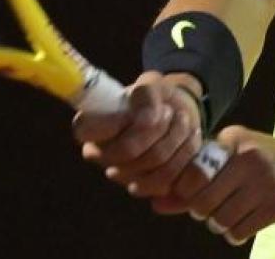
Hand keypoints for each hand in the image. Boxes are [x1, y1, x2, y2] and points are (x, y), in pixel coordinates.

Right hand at [72, 70, 204, 197]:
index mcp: (93, 127)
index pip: (85, 130)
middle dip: (158, 128)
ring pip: (153, 166)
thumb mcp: (151, 85)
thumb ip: (146, 95)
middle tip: (170, 111)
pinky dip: (185, 155)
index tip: (139, 110)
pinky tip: (189, 139)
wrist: (179, 116)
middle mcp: (102, 155)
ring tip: (182, 121)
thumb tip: (146, 118)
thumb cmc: (157, 99)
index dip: (113, 123)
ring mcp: (124, 176)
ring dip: (176, 138)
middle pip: (128, 151)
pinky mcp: (149, 189)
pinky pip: (168, 181)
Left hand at [153, 126, 274, 246]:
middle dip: (202, 211)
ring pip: (220, 218)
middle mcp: (247, 157)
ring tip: (231, 214)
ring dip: (220, 223)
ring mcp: (264, 181)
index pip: (192, 173)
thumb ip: (194, 181)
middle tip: (211, 208)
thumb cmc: (265, 162)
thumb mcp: (233, 160)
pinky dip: (237, 232)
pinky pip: (241, 229)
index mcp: (232, 141)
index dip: (184, 193)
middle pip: (202, 200)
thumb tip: (154, 203)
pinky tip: (246, 221)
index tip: (191, 196)